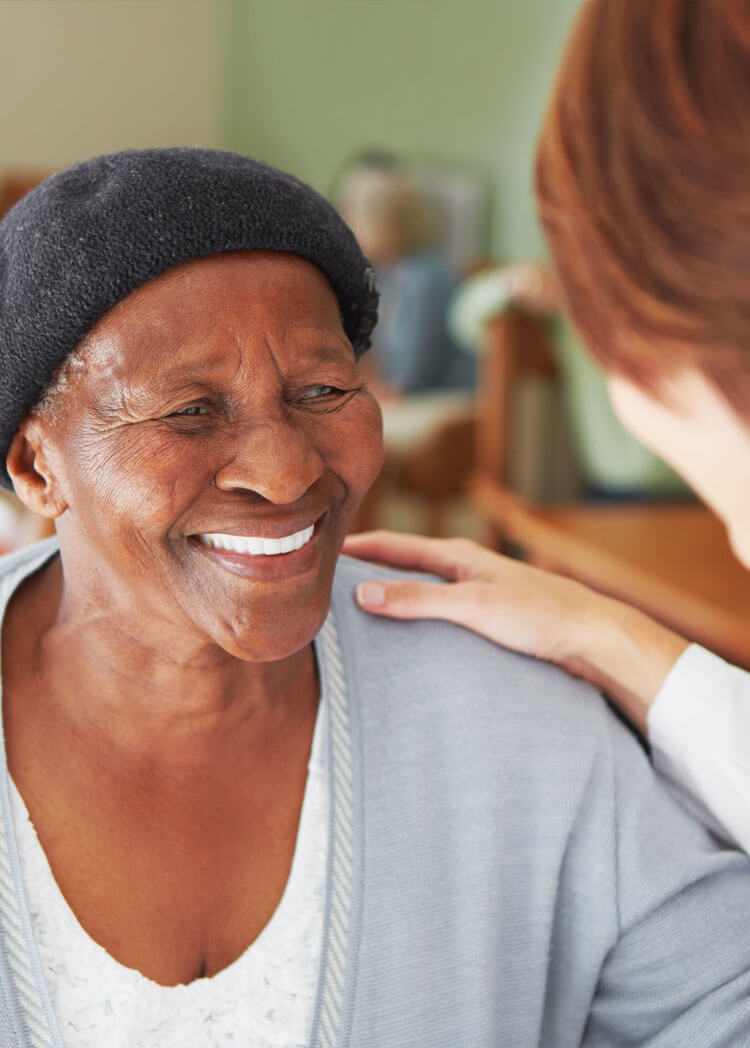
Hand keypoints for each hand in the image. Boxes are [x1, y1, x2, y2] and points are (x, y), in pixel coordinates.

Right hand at [343, 530, 689, 733]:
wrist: (593, 638)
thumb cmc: (539, 615)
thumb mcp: (473, 606)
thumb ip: (418, 599)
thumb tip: (363, 594)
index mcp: (458, 555)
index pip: (393, 545)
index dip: (357, 547)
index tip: (319, 550)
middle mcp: (464, 569)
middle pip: (403, 565)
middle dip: (367, 570)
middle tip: (326, 582)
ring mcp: (475, 593)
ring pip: (420, 589)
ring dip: (391, 595)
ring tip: (355, 611)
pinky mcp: (487, 618)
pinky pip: (438, 613)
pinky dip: (415, 617)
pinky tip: (406, 637)